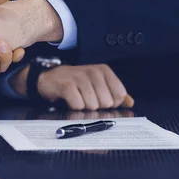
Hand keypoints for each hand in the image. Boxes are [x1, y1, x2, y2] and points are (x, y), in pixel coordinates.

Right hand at [11, 64, 134, 110]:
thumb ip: (114, 93)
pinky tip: (69, 100)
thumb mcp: (96, 85)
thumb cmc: (74, 83)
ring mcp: (79, 78)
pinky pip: (78, 105)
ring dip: (83, 107)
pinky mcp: (67, 86)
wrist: (48, 79)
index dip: (110, 103)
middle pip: (106, 103)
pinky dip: (73, 107)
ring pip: (92, 106)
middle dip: (95, 106)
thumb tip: (129, 102)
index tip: (99, 98)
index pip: (119, 96)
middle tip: (85, 98)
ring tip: (76, 98)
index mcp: (103, 70)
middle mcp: (93, 72)